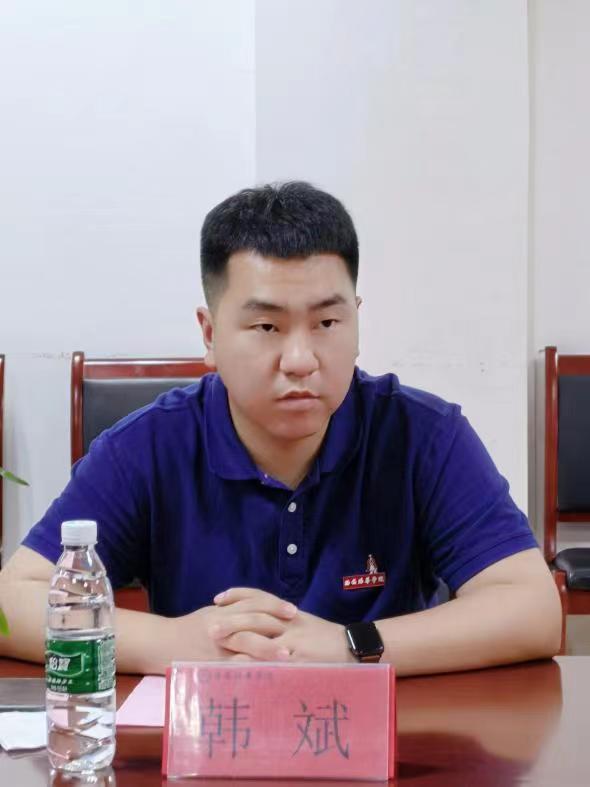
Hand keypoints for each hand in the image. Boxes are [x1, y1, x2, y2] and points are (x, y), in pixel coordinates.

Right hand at [158, 592, 297, 666]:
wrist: (160, 643)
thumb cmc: (189, 628)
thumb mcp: (211, 613)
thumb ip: (234, 611)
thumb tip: (263, 612)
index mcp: (222, 611)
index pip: (252, 603)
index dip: (273, 606)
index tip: (293, 610)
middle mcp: (220, 627)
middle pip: (252, 622)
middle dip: (276, 626)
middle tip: (298, 630)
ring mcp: (215, 648)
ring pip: (244, 646)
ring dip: (267, 651)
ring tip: (288, 657)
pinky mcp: (209, 667)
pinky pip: (232, 670)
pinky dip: (250, 672)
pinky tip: (265, 677)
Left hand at [213, 587, 354, 662]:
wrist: (355, 648)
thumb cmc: (327, 638)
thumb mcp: (304, 623)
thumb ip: (282, 622)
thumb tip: (256, 624)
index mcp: (290, 613)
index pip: (260, 597)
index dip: (238, 596)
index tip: (218, 599)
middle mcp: (291, 623)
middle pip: (256, 616)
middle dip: (231, 621)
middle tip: (210, 626)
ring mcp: (295, 642)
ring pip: (262, 638)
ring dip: (238, 641)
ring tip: (218, 647)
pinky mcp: (300, 662)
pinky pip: (275, 663)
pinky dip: (257, 665)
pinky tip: (241, 669)